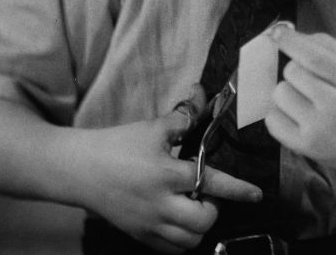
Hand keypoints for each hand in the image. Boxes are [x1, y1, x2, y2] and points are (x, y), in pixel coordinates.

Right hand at [73, 85, 262, 252]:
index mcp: (166, 175)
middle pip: (204, 221)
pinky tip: (180, 219)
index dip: (238, 189)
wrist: (78, 170)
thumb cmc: (116, 146)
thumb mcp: (151, 128)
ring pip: (190, 240)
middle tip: (208, 192)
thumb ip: (183, 116)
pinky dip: (183, 239)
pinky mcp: (139, 235)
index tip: (257, 194)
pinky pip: (172, 249)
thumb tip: (203, 96)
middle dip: (215, 208)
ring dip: (200, 225)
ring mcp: (149, 224)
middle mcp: (160, 205)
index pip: (212, 183)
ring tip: (193, 205)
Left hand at [265, 23, 335, 169]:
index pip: (315, 59)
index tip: (277, 33)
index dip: (292, 42)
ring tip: (304, 99)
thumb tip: (291, 34)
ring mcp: (319, 130)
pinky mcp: (303, 146)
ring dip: (286, 90)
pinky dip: (277, 112)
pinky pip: (272, 119)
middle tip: (308, 80)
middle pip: (293, 72)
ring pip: (280, 93)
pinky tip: (295, 115)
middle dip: (294, 69)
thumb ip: (329, 47)